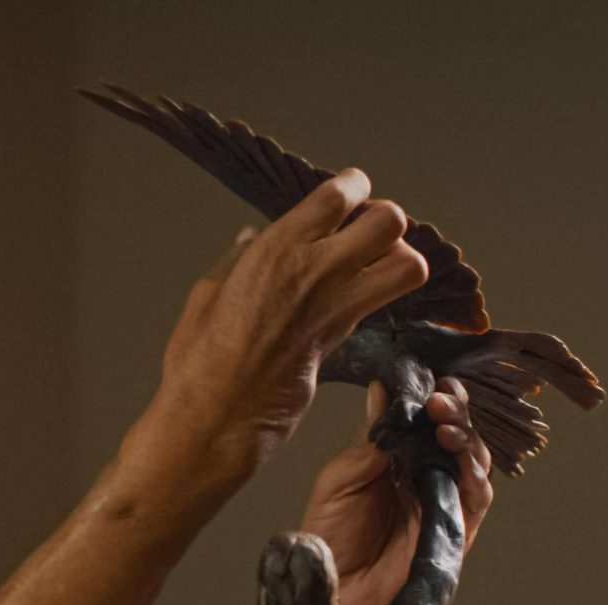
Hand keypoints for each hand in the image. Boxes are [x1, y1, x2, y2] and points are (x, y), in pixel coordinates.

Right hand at [127, 169, 431, 485]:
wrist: (217, 415)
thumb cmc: (201, 360)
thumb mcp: (208, 293)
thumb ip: (237, 260)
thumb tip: (251, 238)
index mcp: (277, 248)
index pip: (340, 194)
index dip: (353, 186)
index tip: (351, 191)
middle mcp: (316, 270)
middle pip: (389, 221)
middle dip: (384, 220)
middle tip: (366, 230)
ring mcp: (339, 305)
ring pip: (406, 264)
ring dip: (399, 258)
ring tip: (376, 264)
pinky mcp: (347, 338)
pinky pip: (385, 300)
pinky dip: (385, 291)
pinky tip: (361, 295)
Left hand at [299, 378, 494, 604]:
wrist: (332, 592)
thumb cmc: (330, 538)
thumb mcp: (340, 479)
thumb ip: (368, 439)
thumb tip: (383, 390)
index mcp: (397, 460)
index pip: (426, 420)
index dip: (434, 398)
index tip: (430, 381)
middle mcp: (425, 477)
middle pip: (457, 434)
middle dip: (455, 411)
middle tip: (442, 397)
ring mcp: (442, 503)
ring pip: (473, 460)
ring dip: (467, 436)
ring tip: (445, 420)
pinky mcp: (455, 530)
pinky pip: (478, 497)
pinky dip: (475, 473)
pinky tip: (459, 455)